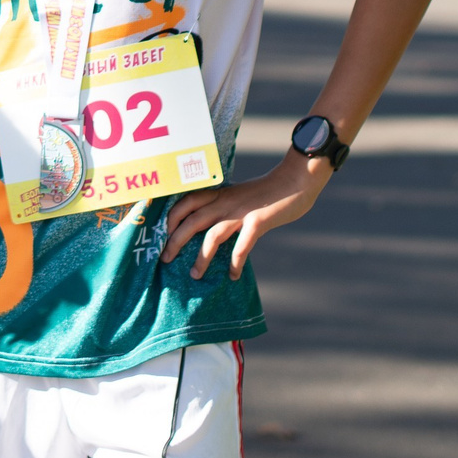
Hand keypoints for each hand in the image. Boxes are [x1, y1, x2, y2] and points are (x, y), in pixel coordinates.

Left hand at [159, 153, 329, 280]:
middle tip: (165, 259)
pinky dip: (236, 262)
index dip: (171, 219)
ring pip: (213, 236)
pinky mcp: (258, 221)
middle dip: (175, 241)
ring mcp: (241, 212)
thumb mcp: (237, 195)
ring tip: (195, 274)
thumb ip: (222, 207)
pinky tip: (233, 275)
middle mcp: (225, 202)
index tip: (163, 236)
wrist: (294, 181)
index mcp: (218, 193)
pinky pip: (243, 245)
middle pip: (192, 221)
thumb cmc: (265, 192)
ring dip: (201, 258)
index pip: (185, 202)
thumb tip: (205, 229)